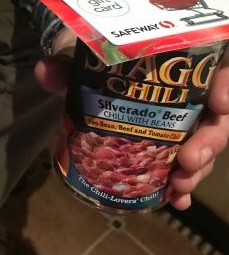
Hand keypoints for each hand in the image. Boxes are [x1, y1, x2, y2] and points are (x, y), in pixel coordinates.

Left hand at [34, 30, 228, 210]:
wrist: (84, 68)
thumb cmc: (92, 56)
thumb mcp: (78, 55)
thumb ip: (63, 62)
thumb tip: (44, 72)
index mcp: (174, 59)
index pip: (216, 66)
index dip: (226, 85)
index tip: (221, 103)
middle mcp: (184, 89)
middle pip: (215, 115)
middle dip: (210, 141)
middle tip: (189, 160)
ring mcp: (177, 118)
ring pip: (203, 143)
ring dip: (198, 169)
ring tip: (178, 186)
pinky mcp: (164, 141)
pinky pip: (182, 162)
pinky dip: (181, 183)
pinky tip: (175, 200)